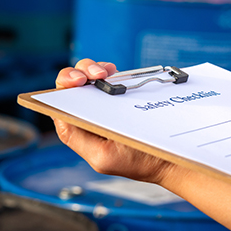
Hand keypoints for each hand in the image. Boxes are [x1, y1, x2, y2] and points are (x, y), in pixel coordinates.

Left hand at [54, 59, 174, 183]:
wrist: (171, 159)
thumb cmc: (138, 161)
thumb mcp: (103, 156)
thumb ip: (79, 135)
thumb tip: (64, 112)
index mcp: (78, 130)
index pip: (59, 102)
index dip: (65, 86)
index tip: (79, 80)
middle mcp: (89, 115)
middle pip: (73, 84)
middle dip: (81, 72)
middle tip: (97, 74)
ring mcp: (106, 105)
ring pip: (90, 78)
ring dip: (96, 69)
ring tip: (108, 71)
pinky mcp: (123, 98)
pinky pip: (111, 80)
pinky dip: (111, 72)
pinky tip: (116, 72)